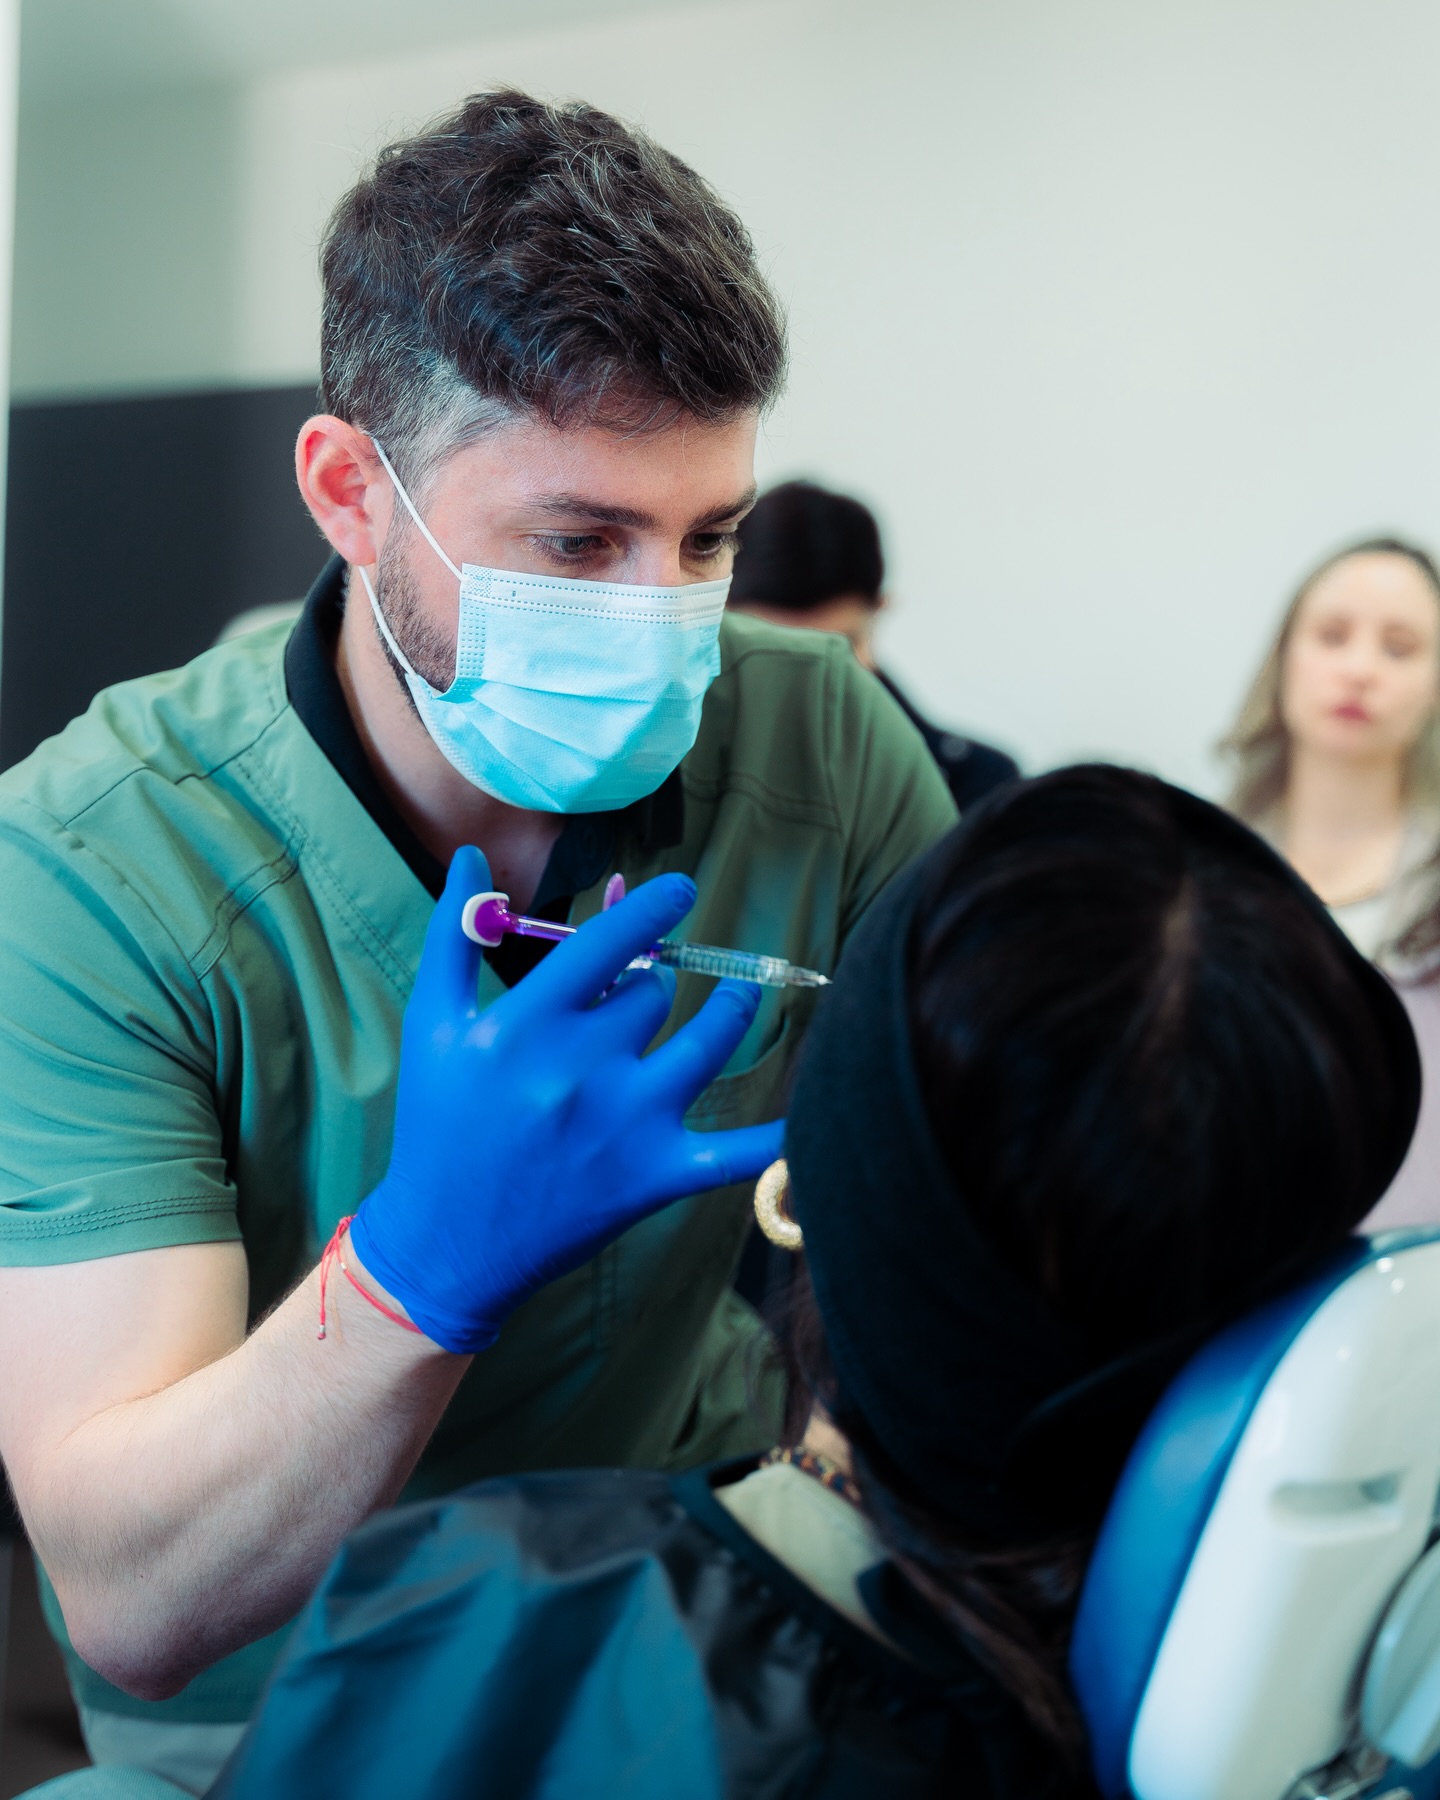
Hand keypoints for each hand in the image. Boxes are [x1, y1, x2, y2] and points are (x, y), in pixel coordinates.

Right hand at [349, 847, 783, 1351]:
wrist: (445, 1242)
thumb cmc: (440, 1124)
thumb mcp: (432, 1024)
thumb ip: (454, 932)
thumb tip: (473, 854)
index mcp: (525, 1025)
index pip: (609, 943)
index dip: (652, 907)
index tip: (681, 888)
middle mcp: (582, 1069)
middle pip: (650, 995)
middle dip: (643, 987)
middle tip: (626, 1000)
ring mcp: (626, 1124)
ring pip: (708, 1041)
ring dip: (730, 1008)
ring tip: (740, 990)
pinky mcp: (655, 1176)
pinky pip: (737, 1153)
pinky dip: (779, 1139)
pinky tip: (818, 1113)